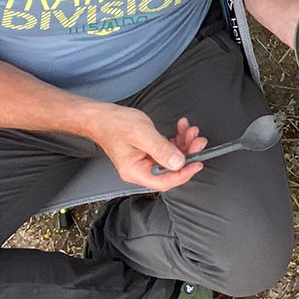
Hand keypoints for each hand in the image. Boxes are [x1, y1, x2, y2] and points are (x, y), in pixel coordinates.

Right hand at [79, 104, 207, 190]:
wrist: (100, 116)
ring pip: (171, 157)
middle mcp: (140, 169)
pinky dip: (176, 138)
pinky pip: (167, 149)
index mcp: (136, 171)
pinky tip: (181, 127)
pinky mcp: (148, 151)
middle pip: (171, 169)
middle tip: (198, 140)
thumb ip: (160, 149)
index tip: (198, 162)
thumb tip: (178, 162)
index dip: (184, 174)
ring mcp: (144, 161)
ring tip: (190, 130)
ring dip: (184, 143)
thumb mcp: (141, 134)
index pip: (164, 182)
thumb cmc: (115, 124)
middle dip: (187, 154)